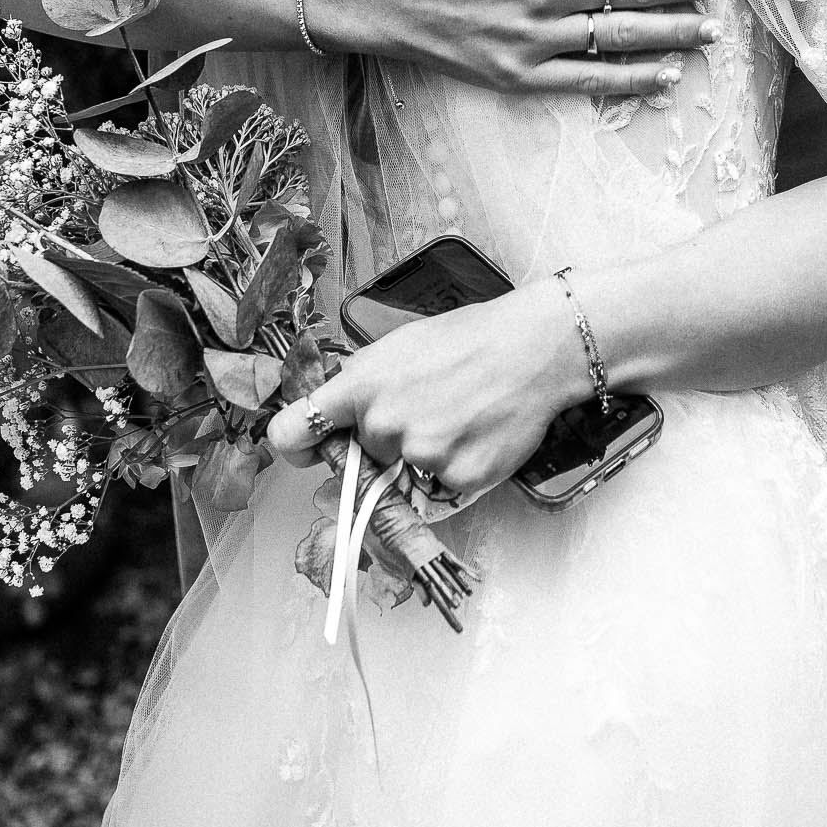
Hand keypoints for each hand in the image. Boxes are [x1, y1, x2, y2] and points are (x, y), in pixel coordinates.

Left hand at [266, 282, 587, 496]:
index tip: (309, 449)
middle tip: (426, 409)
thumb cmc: (471, 338)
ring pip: (403, 473)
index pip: (291, 433)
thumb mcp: (399, 345)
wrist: (534, 348)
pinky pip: (441, 487)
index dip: (298, 446)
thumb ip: (360, 381)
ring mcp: (421, 456)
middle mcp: (383, 425)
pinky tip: (477, 434)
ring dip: (424, 456)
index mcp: (360, 386)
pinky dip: (457, 469)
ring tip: (458, 416)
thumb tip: (334, 412)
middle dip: (385, 441)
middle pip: (362, 455)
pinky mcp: (457, 479)